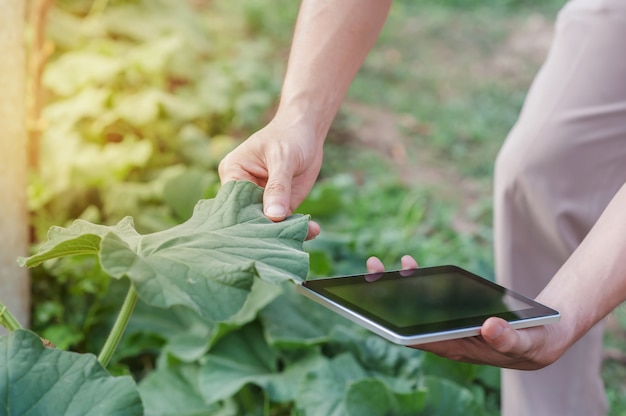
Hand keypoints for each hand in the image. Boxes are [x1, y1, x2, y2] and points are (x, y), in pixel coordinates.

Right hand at [218, 118, 322, 238]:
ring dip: (284, 232)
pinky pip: (285, 223)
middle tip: (282, 242)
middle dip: (265, 231)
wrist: (307, 132)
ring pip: (267, 224)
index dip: (243, 219)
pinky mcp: (280, 207)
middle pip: (248, 218)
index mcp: (233, 174)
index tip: (259, 233)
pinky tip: (313, 230)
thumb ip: (278, 187)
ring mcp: (262, 201)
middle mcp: (243, 191)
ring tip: (306, 234)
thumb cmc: (289, 137)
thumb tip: (274, 216)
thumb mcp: (283, 158)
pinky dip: (299, 228)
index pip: (233, 202)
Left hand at [366, 255, 565, 369]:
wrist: (541, 337)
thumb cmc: (532, 343)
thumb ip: (510, 339)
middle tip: (367, 275)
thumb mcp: (527, 342)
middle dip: (384, 299)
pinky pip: (427, 297)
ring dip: (394, 287)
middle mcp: (446, 337)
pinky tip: (408, 266)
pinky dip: (416, 281)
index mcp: (458, 348)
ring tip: (376, 266)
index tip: (374, 312)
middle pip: (406, 320)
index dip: (395, 328)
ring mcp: (447, 323)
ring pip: (413, 306)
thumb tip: (489, 326)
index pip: (419, 339)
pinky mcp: (453, 311)